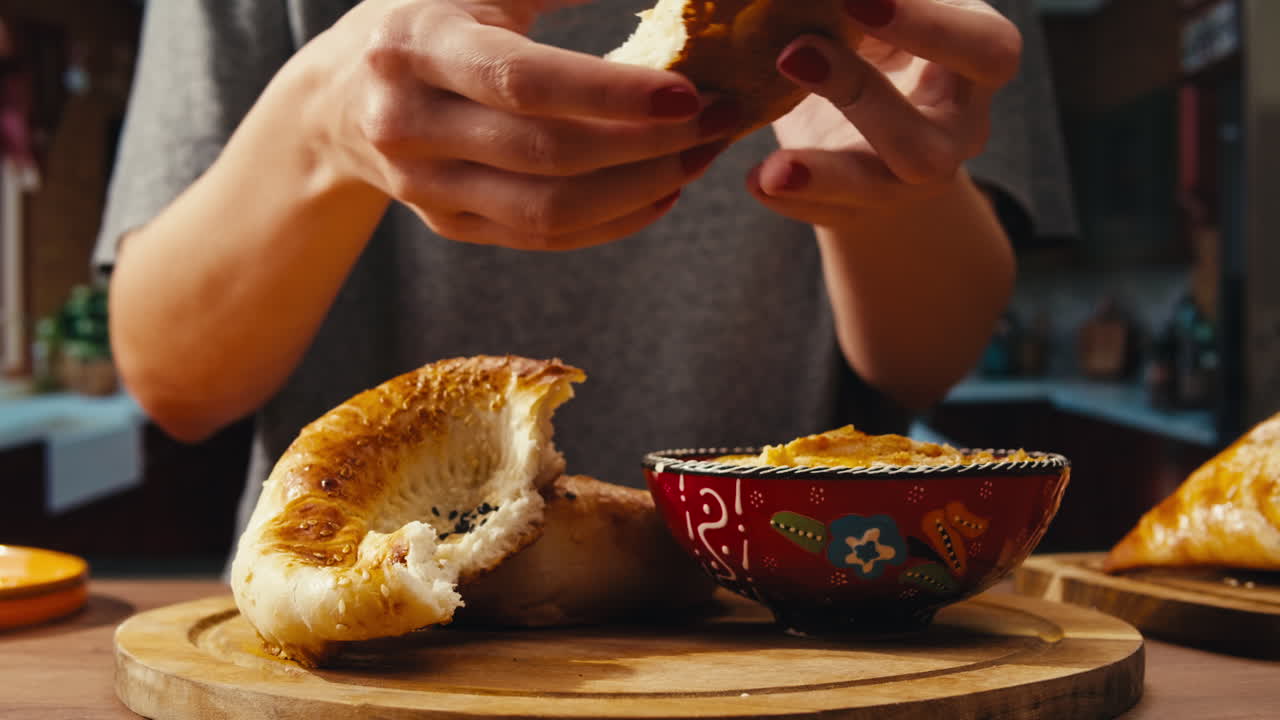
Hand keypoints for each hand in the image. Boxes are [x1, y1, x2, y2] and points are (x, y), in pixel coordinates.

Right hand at [303, 0, 739, 249]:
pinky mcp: (449, 226)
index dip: (609, 94)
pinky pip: (542, 239)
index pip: (522, 81)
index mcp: (417, 45)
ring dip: (638, 191)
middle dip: (645, 146)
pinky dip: (611, 222)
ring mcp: (426, 187)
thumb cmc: (426, 19)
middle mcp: (410, 124)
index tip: (687, 94)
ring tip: (698, 159)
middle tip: (716, 123)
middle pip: (545, 156)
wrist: (338, 99)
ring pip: (547, 212)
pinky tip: (660, 193)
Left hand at [753, 0, 1021, 228]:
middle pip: (926, 141)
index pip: (986, 52)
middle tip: (794, 52)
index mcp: (977, 66)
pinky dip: (789, 199)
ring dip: (822, 174)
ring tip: (773, 166)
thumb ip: (866, 3)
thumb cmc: (882, 39)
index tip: (857, 0)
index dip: (930, 29)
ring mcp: (909, 180)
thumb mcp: (880, 15)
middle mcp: (955, 133)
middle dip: (858, 95)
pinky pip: (827, 213)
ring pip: (876, 188)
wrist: (869, 112)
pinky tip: (756, 179)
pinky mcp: (859, 208)